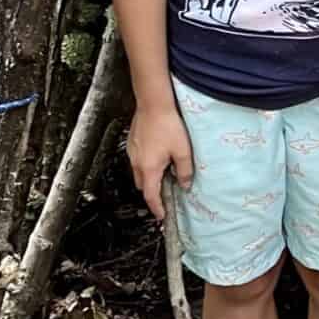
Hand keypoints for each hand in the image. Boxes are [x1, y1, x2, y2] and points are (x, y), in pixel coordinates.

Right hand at [125, 102, 193, 218]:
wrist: (153, 104)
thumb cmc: (167, 124)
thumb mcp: (183, 151)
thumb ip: (185, 171)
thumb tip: (185, 183)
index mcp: (149, 168)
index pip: (151, 196)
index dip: (157, 208)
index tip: (161, 214)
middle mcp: (137, 162)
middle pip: (142, 186)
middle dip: (152, 193)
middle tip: (164, 196)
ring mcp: (133, 152)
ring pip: (139, 173)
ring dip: (149, 178)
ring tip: (164, 174)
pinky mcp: (133, 143)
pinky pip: (138, 160)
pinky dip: (146, 165)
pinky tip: (157, 157)